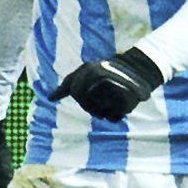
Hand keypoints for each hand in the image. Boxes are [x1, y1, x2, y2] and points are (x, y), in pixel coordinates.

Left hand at [49, 48, 164, 121]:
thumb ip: (67, 86)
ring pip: (99, 114)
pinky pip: (112, 118)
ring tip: (112, 100)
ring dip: (105, 111)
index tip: (94, 89)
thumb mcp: (85, 73)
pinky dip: (115, 115)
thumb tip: (50, 97)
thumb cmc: (107, 73)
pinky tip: (119, 106)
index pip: (76, 92)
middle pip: (87, 106)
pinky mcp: (124, 102)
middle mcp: (99, 79)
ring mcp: (112, 90)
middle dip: (93, 107)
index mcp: (88, 70)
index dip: (82, 96)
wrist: (137, 70)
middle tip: (105, 97)